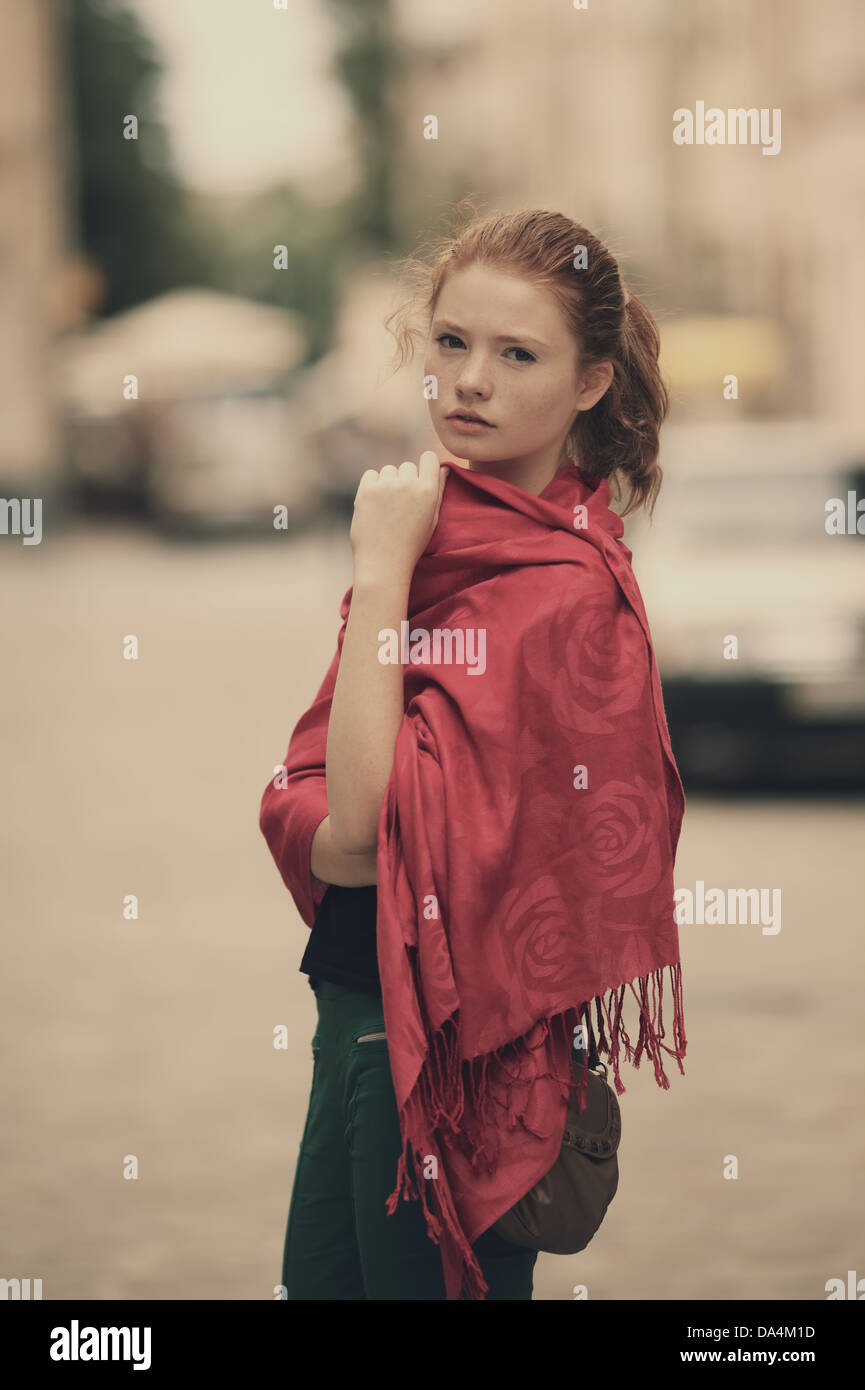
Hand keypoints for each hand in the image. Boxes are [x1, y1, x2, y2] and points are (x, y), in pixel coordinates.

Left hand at [350, 450, 446, 585]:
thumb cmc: (411, 544)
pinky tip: (375, 504)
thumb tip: (443, 469)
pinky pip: (371, 475)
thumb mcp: (432, 519)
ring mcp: (385, 486)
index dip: (425, 466)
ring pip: (389, 470)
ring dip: (389, 482)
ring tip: (388, 507)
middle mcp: (408, 484)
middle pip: (408, 466)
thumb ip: (438, 491)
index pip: (429, 457)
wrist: (383, 563)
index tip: (420, 479)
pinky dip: (373, 485)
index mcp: (428, 491)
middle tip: (402, 504)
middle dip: (406, 480)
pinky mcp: (366, 490)